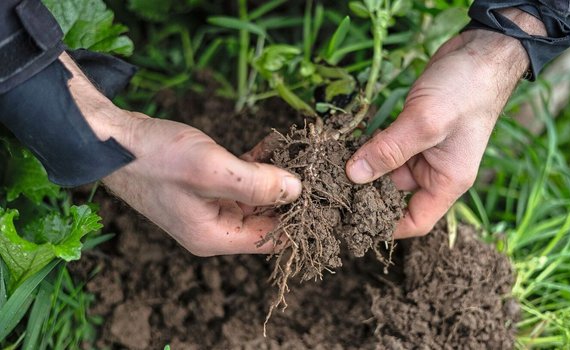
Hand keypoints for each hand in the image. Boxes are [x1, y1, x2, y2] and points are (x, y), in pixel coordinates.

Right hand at [60, 53, 301, 255]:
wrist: (111, 142)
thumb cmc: (156, 158)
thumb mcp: (211, 169)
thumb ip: (258, 182)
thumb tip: (297, 189)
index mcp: (215, 236)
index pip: (273, 240)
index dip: (300, 219)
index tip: (323, 197)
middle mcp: (214, 229)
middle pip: (266, 219)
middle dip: (290, 195)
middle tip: (317, 168)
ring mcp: (208, 209)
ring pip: (256, 198)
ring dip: (275, 176)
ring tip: (299, 153)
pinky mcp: (204, 188)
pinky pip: (240, 182)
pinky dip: (256, 165)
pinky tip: (272, 145)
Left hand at [346, 9, 545, 237]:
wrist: (481, 50)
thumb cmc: (464, 90)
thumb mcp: (425, 122)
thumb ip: (389, 150)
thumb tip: (353, 175)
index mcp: (447, 181)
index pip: (416, 221)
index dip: (386, 227)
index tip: (352, 223)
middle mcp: (435, 171)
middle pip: (394, 195)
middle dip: (366, 192)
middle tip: (331, 188)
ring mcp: (423, 150)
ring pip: (385, 169)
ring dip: (363, 166)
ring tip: (332, 164)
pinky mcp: (412, 130)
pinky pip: (386, 147)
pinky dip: (369, 146)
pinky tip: (347, 142)